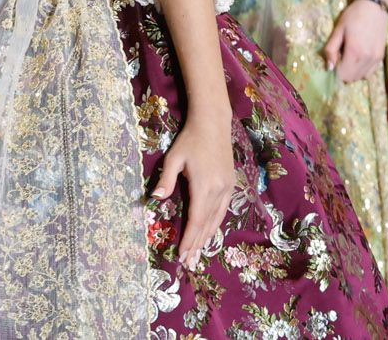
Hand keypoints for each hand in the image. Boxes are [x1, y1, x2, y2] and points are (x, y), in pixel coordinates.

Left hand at [154, 114, 234, 266]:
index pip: (196, 219)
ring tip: (199, 254)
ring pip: (217, 219)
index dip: (189, 239)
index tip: (182, 255)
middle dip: (197, 244)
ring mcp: (227, 187)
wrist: (213, 123)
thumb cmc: (190, 140)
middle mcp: (219, 189)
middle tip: (189, 263)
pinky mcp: (231, 183)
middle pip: (207, 224)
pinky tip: (210, 232)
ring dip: (207, 238)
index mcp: (204, 185)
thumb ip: (166, 180)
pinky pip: (223, 210)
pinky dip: (215, 224)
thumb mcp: (174, 158)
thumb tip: (156, 198)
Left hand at [324, 0, 387, 82]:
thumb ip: (331, 49)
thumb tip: (329, 67)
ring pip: (360, 77)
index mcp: (354, 51)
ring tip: (351, 56)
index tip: (335, 59)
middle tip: (341, 56)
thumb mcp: (338, 29)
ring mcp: (376, 58)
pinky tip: (360, 58)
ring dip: (353, 72)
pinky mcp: (381, 56)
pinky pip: (370, 72)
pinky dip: (362, 70)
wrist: (375, 5)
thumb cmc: (353, 15)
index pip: (342, 75)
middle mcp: (367, 58)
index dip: (335, 70)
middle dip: (343, 72)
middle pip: (351, 78)